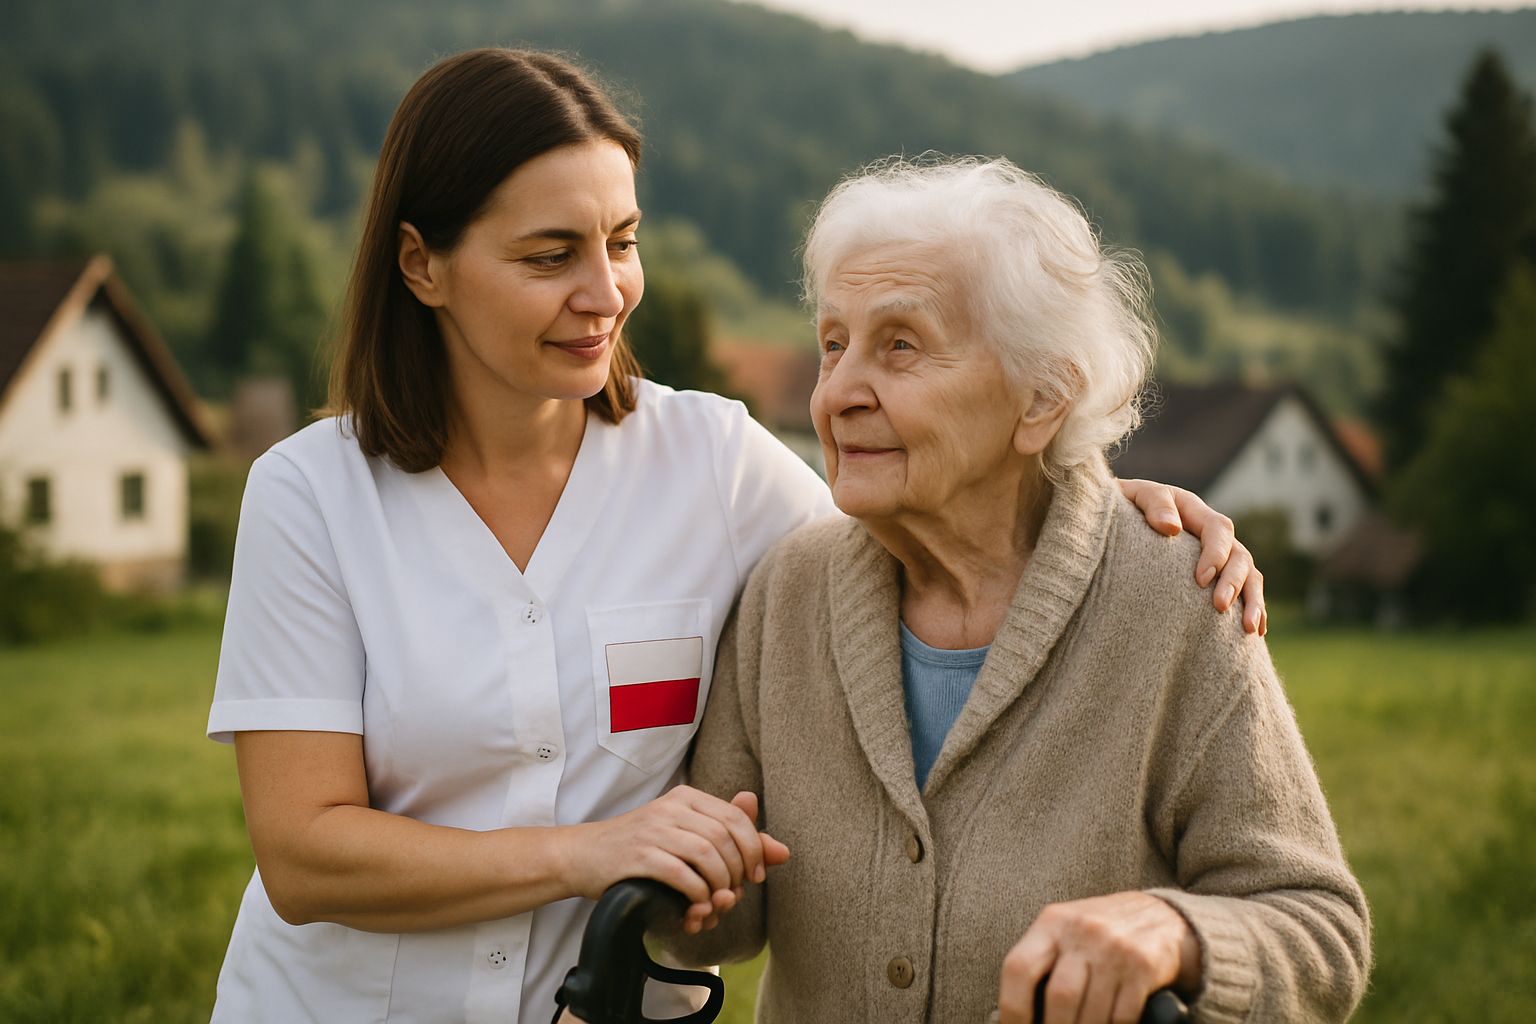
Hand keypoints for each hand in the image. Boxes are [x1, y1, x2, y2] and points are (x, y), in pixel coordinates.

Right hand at [561, 786, 787, 932]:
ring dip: (719, 884)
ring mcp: (653, 830)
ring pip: (707, 854)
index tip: (755, 876)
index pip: (736, 817)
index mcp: (686, 797)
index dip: (754, 848)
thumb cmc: (640, 848)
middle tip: (735, 893)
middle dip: (738, 871)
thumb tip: (783, 851)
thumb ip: (732, 840)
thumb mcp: (685, 835)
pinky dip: (696, 893)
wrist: (583, 855)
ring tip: (714, 900)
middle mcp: (671, 807)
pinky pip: (681, 874)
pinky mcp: (638, 856)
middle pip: (725, 837)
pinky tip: (694, 904)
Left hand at [997, 891, 1200, 1023]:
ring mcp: (1115, 949)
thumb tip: (1013, 1016)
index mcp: (1052, 922)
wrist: (1160, 917)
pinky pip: (1122, 1017)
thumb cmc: (1098, 934)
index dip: (1012, 1008)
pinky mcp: (1143, 968)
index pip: (1020, 968)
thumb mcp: (1064, 933)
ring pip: (1092, 1013)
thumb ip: (1041, 965)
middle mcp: (1082, 932)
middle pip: (1059, 996)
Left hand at [1118, 479, 1265, 634]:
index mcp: (1193, 510)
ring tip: (1250, 629)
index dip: (1215, 554)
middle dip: (1234, 582)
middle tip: (1219, 607)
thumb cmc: (1120, 507)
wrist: (1108, 519)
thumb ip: (1152, 503)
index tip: (1201, 580)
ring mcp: (1215, 555)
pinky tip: (1255, 633)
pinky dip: (1254, 610)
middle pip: (1239, 555)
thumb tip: (1171, 527)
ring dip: (1253, 601)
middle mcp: (1209, 533)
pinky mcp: (1214, 577)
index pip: (1218, 530)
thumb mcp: (1132, 496)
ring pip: (1249, 576)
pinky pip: (1244, 593)